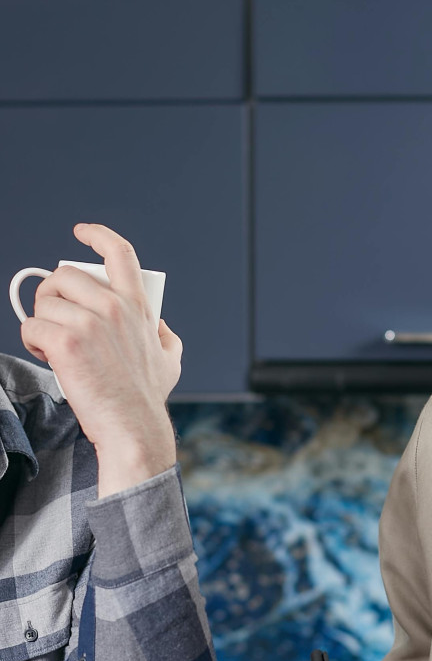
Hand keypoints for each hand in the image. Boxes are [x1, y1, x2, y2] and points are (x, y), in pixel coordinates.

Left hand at [21, 224, 182, 493]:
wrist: (132, 428)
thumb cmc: (147, 398)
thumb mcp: (171, 359)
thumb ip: (165, 335)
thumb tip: (158, 323)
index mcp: (137, 306)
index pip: (119, 253)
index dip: (97, 236)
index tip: (82, 232)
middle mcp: (113, 308)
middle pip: (65, 276)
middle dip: (52, 294)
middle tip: (54, 318)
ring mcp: (89, 324)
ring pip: (44, 302)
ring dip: (40, 321)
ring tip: (50, 344)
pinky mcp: (66, 344)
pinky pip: (31, 326)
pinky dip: (32, 340)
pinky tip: (45, 355)